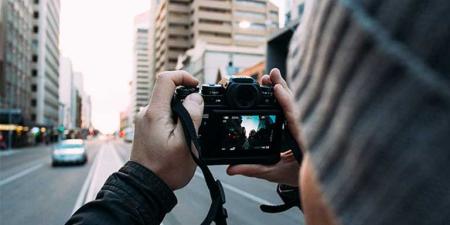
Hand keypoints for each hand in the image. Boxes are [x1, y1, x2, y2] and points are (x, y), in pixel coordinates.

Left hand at [130, 71, 203, 189]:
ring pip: (167, 105)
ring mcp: (145, 121)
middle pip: (168, 92)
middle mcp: (146, 113)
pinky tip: (180, 138)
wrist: (146, 186)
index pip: (166, 79)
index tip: (196, 86)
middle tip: (198, 118)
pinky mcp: (147, 129)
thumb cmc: (166, 169)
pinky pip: (163, 116)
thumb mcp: (186, 143)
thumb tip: (195, 97)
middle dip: (186, 100)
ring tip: (188, 135)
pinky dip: (175, 121)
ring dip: (182, 113)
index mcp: (155, 113)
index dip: (183, 76)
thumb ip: (192, 116)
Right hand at [227, 68, 302, 186]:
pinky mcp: (303, 125)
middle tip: (270, 75)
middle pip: (296, 104)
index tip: (277, 88)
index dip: (287, 101)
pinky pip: (296, 108)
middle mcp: (307, 128)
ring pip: (297, 103)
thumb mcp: (274, 173)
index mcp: (303, 139)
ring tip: (271, 78)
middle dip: (282, 87)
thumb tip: (232, 169)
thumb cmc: (299, 177)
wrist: (315, 182)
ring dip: (284, 90)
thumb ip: (253, 169)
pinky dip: (287, 97)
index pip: (295, 116)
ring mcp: (306, 125)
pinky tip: (279, 90)